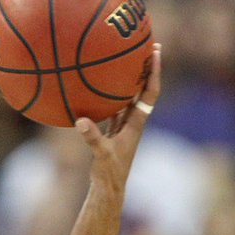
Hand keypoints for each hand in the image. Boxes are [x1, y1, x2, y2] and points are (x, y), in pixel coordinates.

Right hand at [77, 42, 161, 193]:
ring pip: (132, 97)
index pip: (150, 93)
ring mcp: (124, 126)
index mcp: (136, 123)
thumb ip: (92, 138)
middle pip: (145, 89)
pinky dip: (113, 95)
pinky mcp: (114, 132)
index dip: (154, 72)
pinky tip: (104, 86)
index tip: (155, 52)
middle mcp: (134, 122)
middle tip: (148, 46)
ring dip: (133, 80)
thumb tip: (80, 121)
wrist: (109, 187)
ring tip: (129, 59)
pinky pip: (116, 107)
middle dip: (147, 68)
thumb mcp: (101, 154)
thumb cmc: (109, 172)